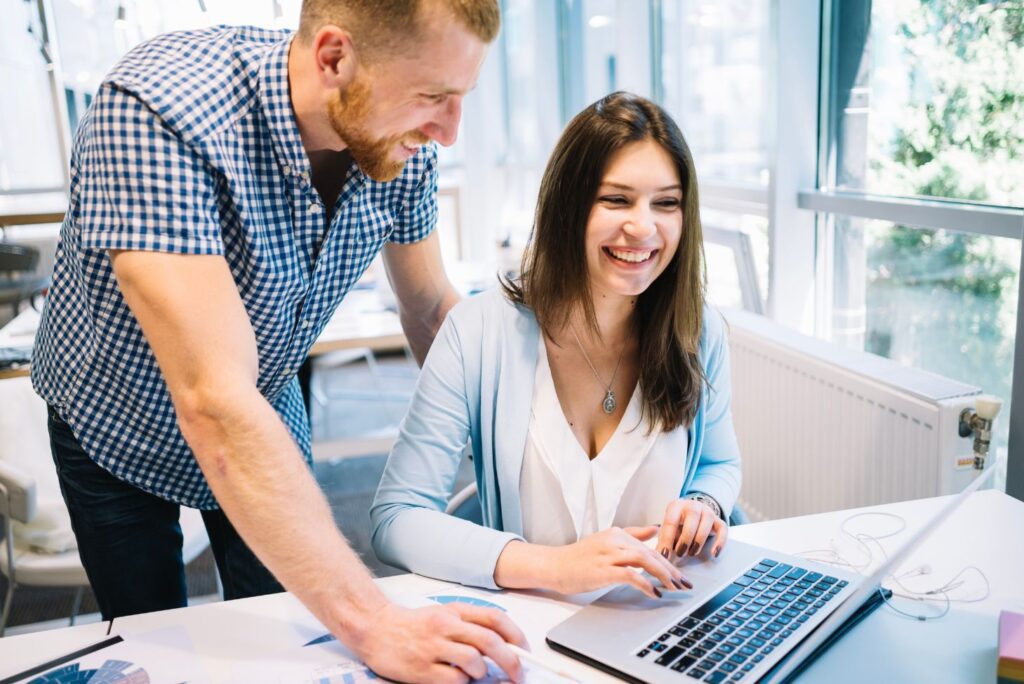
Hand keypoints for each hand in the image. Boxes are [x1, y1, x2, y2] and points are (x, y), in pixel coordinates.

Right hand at [353, 602, 527, 683]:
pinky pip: (455, 680)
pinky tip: (456, 678)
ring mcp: (433, 648)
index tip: (524, 650)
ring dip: (482, 672)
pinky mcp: (422, 670)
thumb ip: (470, 625)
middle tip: (518, 674)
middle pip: (490, 642)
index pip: (494, 619)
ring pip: (474, 662)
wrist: (375, 629)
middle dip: (511, 661)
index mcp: (454, 611)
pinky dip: (462, 683)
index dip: (516, 635)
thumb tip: (504, 644)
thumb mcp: (443, 614)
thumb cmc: (412, 625)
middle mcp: (446, 626)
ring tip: (475, 673)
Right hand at [546, 526, 692, 598]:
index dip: (668, 562)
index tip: (681, 575)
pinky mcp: (603, 569)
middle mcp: (615, 540)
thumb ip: (632, 534)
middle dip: (671, 570)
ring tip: (674, 588)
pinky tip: (654, 593)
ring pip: (644, 560)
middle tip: (685, 584)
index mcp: (617, 533)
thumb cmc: (579, 558)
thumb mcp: (606, 541)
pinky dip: (645, 584)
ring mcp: (608, 554)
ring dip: (663, 575)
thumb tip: (656, 528)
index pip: (649, 547)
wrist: (555, 566)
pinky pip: (631, 575)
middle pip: (650, 553)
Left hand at [657, 498, 728, 559]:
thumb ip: (663, 541)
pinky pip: (722, 529)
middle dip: (685, 539)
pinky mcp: (718, 520)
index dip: (667, 539)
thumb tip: (658, 556)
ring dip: (699, 541)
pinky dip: (720, 542)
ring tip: (692, 553)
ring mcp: (707, 511)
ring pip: (706, 523)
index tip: (665, 555)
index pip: (671, 521)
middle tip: (680, 553)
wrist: (693, 514)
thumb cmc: (677, 524)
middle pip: (691, 519)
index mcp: (676, 506)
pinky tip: (714, 554)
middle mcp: (692, 505)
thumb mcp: (668, 530)